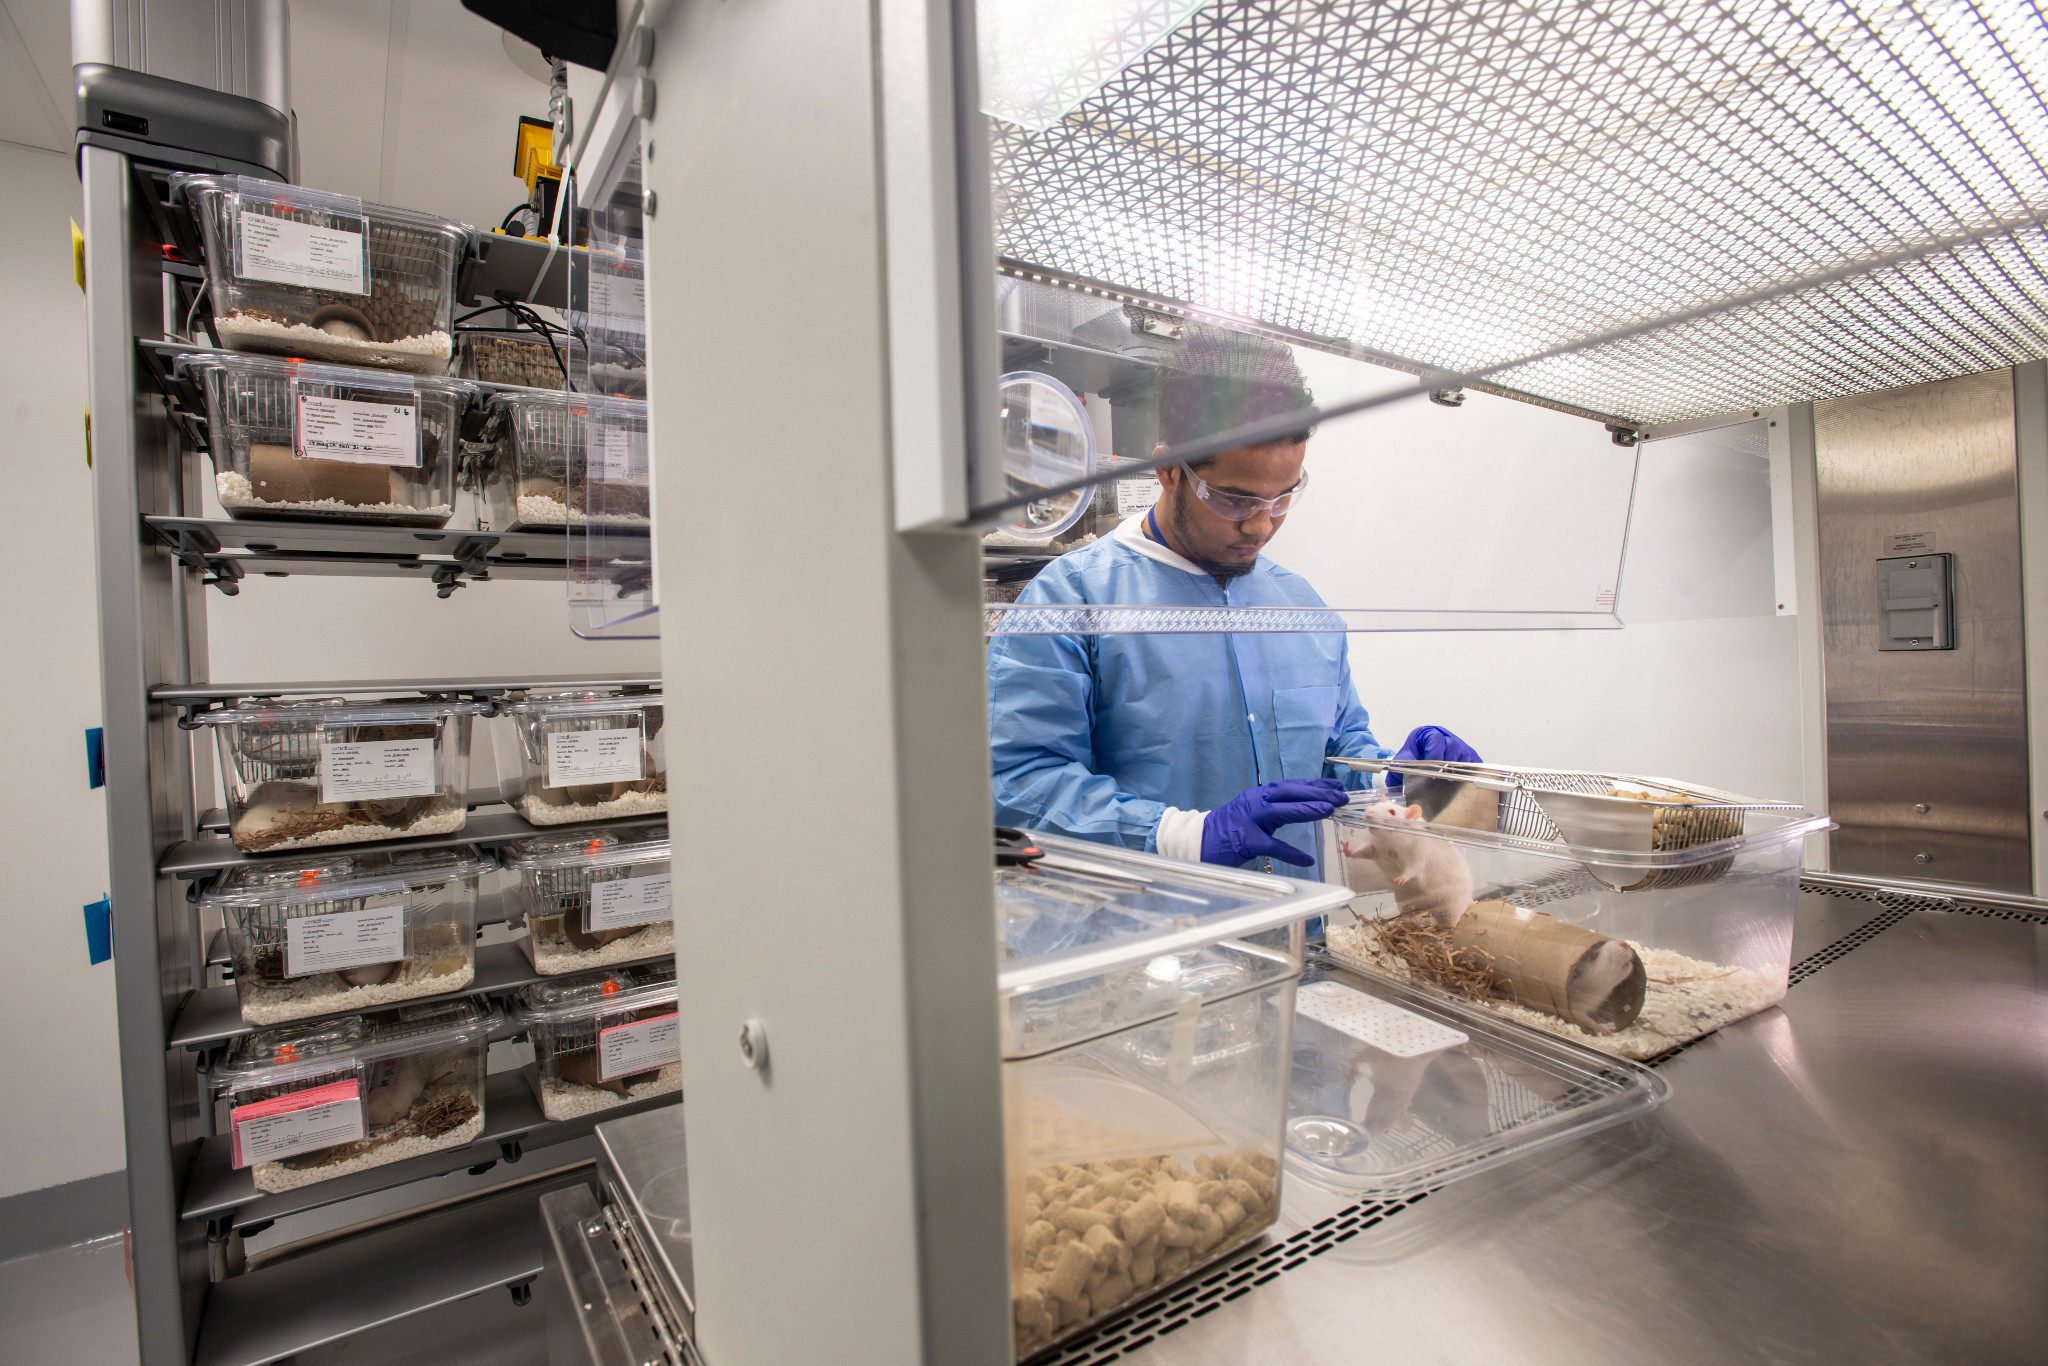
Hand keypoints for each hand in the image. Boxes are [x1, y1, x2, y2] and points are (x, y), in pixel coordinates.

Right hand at [1202, 779, 1347, 866]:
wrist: (1197, 841)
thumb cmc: (1230, 829)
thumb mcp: (1254, 813)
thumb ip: (1276, 809)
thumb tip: (1305, 807)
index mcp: (1259, 794)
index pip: (1292, 786)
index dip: (1315, 785)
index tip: (1336, 787)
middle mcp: (1255, 802)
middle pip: (1289, 793)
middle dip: (1317, 794)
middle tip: (1340, 797)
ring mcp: (1248, 820)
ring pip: (1281, 811)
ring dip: (1306, 809)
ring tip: (1328, 811)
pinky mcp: (1244, 840)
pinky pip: (1271, 846)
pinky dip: (1290, 853)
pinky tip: (1307, 860)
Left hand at [1387, 726, 1479, 788]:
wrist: (1414, 762)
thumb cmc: (1410, 758)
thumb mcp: (1402, 759)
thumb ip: (1403, 764)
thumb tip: (1405, 770)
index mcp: (1428, 733)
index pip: (1436, 739)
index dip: (1434, 754)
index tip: (1431, 767)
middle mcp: (1445, 736)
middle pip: (1453, 745)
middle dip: (1448, 762)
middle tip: (1442, 776)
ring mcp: (1458, 744)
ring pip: (1464, 754)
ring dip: (1459, 767)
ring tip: (1450, 779)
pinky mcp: (1467, 755)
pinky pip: (1473, 761)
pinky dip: (1469, 770)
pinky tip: (1462, 778)